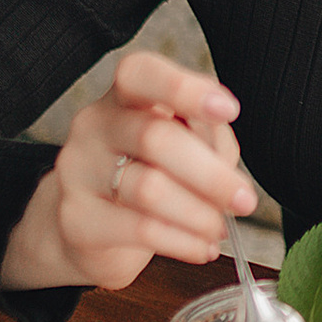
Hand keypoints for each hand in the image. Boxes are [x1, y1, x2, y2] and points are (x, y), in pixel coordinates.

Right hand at [0, 47, 254, 295]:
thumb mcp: (185, 146)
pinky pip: (139, 230)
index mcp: (124, 97)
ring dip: (198, 213)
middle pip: (154, 138)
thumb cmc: (149, 174)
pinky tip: (201, 248)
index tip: (229, 110)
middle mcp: (95, 125)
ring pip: (148, 189)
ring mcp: (78, 171)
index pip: (140, 73)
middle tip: (245, 200)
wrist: (89, 230)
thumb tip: (224, 162)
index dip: (184, 88)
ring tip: (219, 227)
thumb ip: (207, 138)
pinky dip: (182, 242)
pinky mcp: (76, 219)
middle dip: (211, 174)